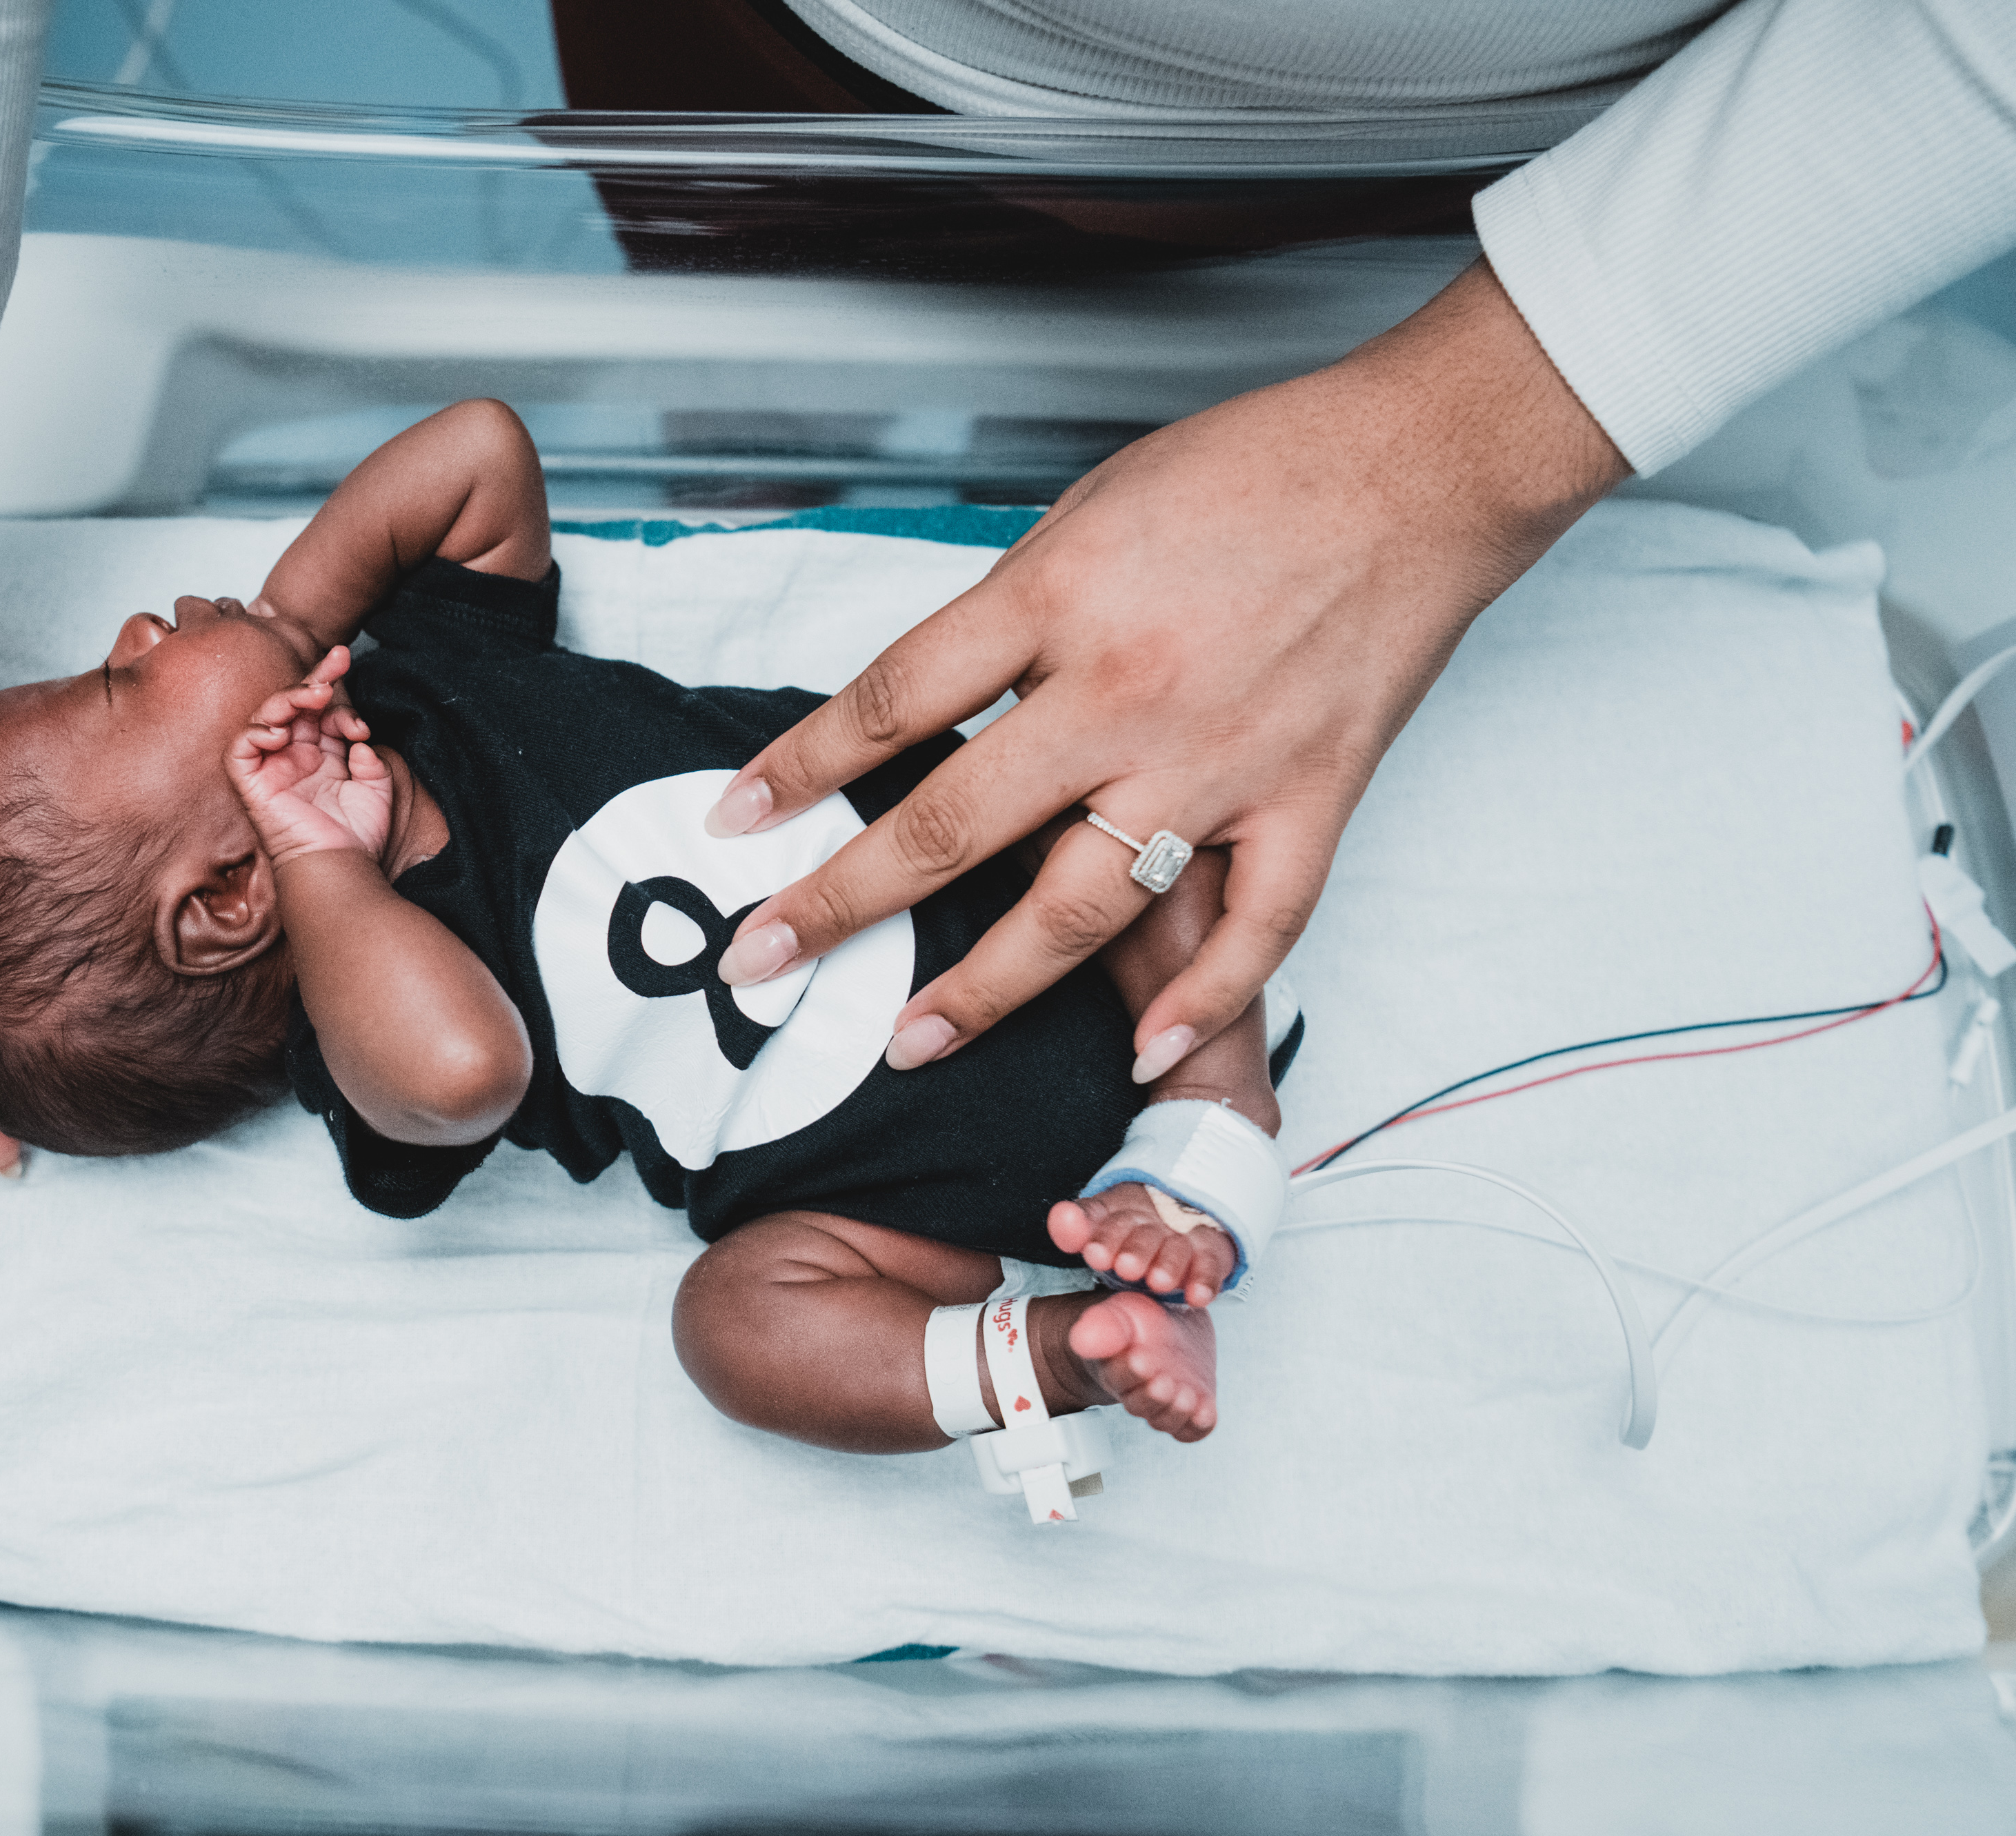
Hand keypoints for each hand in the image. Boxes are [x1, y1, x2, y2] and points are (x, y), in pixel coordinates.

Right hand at [225, 647, 390, 862]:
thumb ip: (370, 757)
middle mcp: (294, 758)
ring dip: (290, 698)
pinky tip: (282, 730)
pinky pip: (241, 748)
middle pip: (295, 706)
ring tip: (318, 694)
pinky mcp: (252, 784)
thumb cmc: (356, 836)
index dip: (337, 694)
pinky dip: (257, 731)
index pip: (321, 712)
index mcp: (321, 756)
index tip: (354, 686)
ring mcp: (272, 769)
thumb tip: (358, 739)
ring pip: (267, 717)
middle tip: (338, 659)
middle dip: (315, 679)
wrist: (341, 867)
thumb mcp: (377, 787)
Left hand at [706, 260, 1628, 1077]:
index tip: (735, 821)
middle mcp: (1126, 693)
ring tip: (907, 1040)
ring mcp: (1219, 762)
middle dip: (839, 903)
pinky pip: (1255, 930)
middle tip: (756, 961)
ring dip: (984, 988)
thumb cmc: (1252, 469)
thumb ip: (1012, 619)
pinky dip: (1204, 1002)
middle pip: (949, 823)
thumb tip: (933, 707)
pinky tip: (1145, 1053)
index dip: (799, 768)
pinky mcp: (1310, 799)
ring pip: (1077, 908)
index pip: (892, 701)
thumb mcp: (1088, 511)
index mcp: (1058, 600)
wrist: (1421, 460)